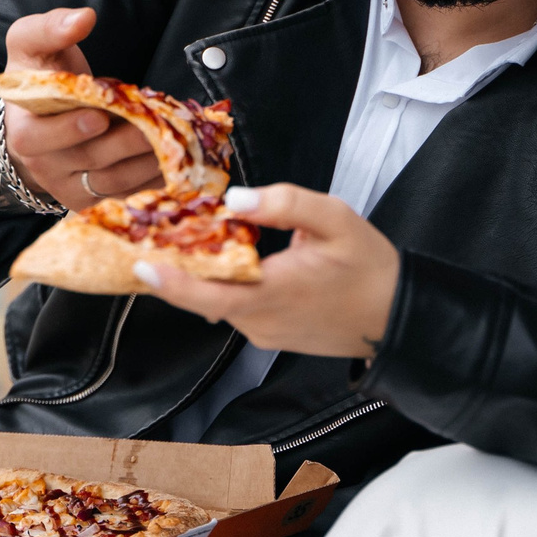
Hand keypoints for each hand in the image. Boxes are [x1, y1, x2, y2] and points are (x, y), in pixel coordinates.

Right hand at [1, 7, 162, 206]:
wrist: (37, 115)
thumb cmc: (38, 74)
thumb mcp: (31, 44)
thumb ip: (51, 28)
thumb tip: (84, 18)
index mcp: (24, 131)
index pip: (40, 139)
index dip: (70, 130)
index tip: (100, 116)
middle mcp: (44, 167)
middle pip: (89, 160)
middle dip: (128, 143)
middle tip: (158, 124)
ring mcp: (70, 187)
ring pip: (113, 182)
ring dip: (149, 162)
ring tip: (176, 138)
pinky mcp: (94, 198)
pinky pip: (127, 194)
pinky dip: (155, 178)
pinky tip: (178, 159)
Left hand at [133, 185, 400, 356]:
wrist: (396, 317)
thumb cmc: (370, 268)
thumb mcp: (336, 219)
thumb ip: (286, 203)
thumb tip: (236, 200)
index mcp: (274, 292)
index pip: (208, 294)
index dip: (170, 282)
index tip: (139, 264)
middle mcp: (261, 321)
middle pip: (204, 296)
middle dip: (177, 268)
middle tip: (152, 235)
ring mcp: (264, 333)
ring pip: (218, 302)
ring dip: (203, 276)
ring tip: (187, 239)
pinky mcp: (270, 336)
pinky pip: (235, 309)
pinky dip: (225, 285)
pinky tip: (227, 260)